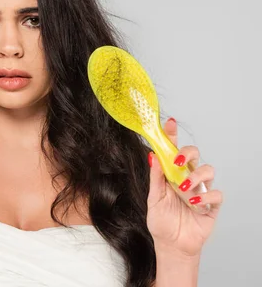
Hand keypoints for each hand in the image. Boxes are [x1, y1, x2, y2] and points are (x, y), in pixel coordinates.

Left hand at [146, 117, 223, 256]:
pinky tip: (194, 203)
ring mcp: (200, 190)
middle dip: (187, 152)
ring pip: (208, 170)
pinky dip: (206, 196)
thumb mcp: (153, 198)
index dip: (172, 136)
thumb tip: (152, 156)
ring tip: (183, 189)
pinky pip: (216, 194)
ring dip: (196, 176)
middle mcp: (187, 178)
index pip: (173, 151)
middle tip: (177, 160)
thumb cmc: (161, 221)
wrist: (171, 245)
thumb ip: (155, 178)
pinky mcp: (211, 205)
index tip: (168, 123)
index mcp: (171, 174)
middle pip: (194, 155)